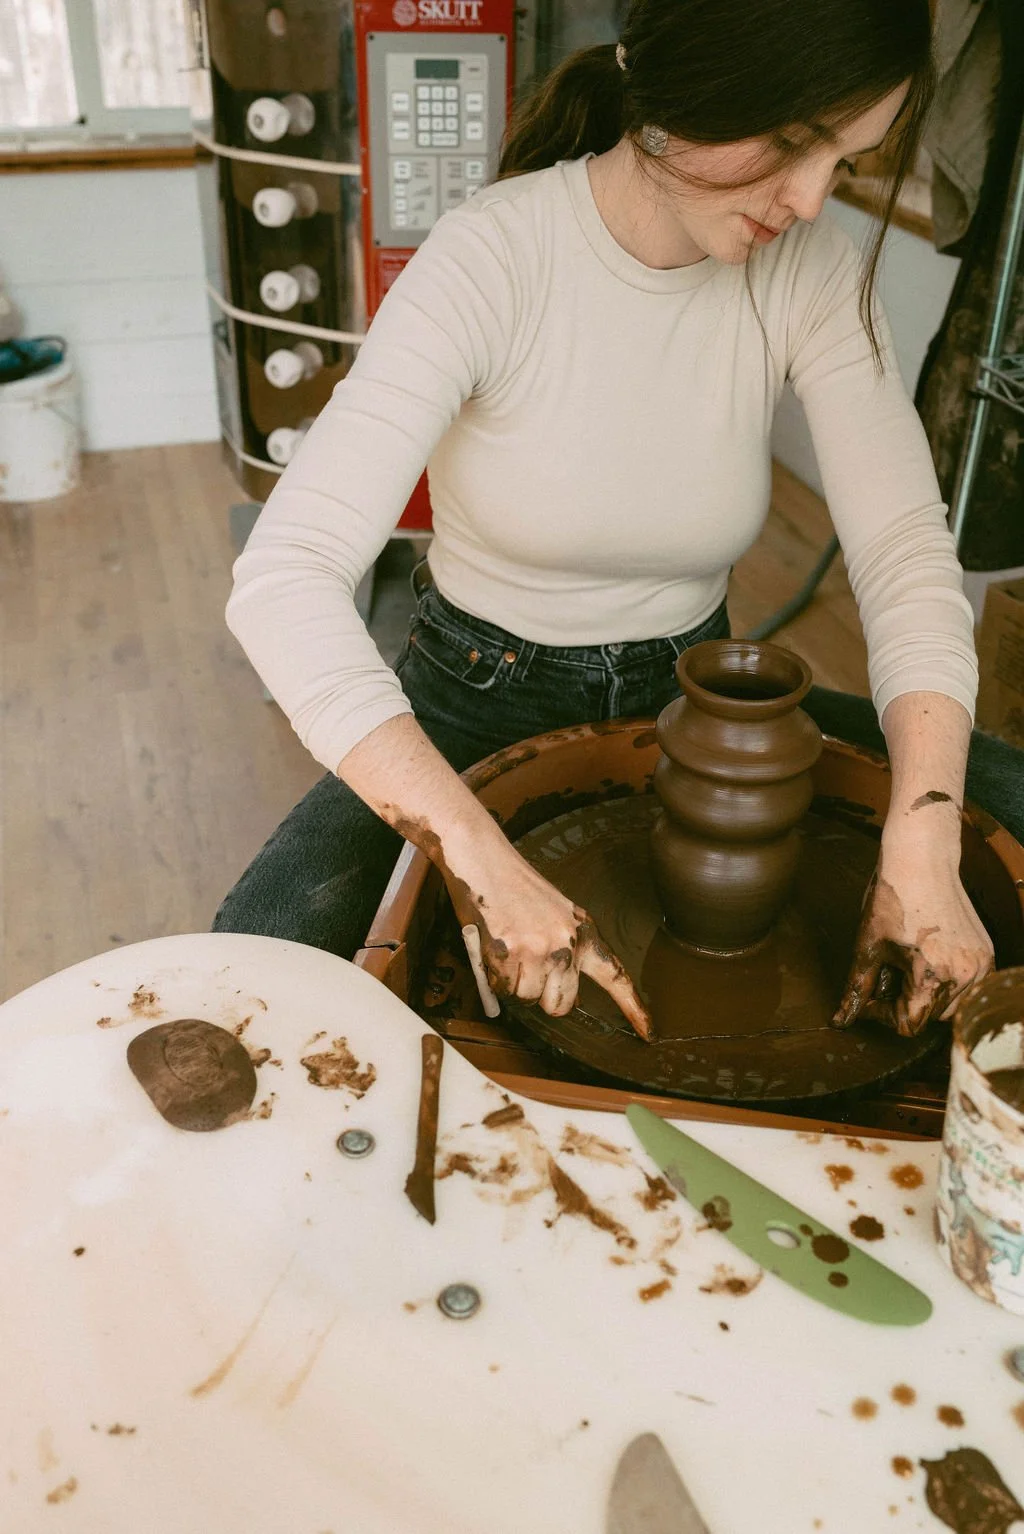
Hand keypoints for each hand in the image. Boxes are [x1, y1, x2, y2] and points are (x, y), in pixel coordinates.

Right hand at [446, 841, 653, 1041]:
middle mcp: (565, 942)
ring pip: (528, 998)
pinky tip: (494, 948)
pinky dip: (494, 976)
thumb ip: (564, 945)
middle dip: (543, 996)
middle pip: (562, 1005)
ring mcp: (537, 949)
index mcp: (582, 931)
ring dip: (514, 984)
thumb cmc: (514, 886)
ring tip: (509, 950)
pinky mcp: (507, 952)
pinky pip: (502, 989)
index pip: (614, 975)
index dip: (633, 1008)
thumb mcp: (554, 912)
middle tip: (529, 970)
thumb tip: (559, 988)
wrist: (483, 858)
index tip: (648, 1033)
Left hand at [831, 849, 992, 1037]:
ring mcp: (980, 965)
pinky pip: (966, 987)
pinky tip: (928, 958)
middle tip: (886, 973)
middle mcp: (964, 976)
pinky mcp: (986, 954)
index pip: (908, 1026)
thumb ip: (856, 989)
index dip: (882, 1015)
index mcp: (932, 977)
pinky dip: (946, 983)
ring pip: (950, 1006)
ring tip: (906, 964)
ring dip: (926, 995)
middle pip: (929, 1018)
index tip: (871, 993)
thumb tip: (840, 1020)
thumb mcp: (868, 947)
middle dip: (904, 1003)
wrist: (922, 860)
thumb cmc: (892, 898)